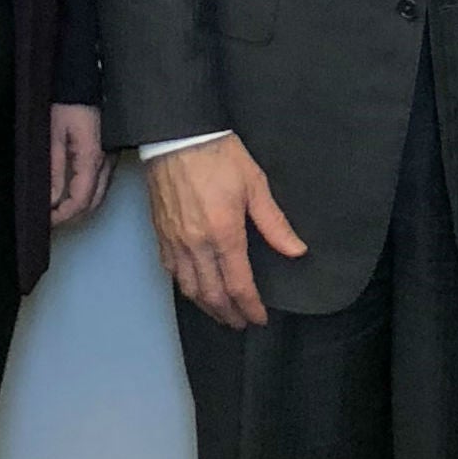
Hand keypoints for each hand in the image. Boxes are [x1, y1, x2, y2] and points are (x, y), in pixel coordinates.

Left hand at [49, 104, 111, 227]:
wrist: (84, 82)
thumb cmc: (68, 103)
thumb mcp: (53, 135)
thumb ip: (54, 169)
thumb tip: (51, 199)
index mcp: (91, 158)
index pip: (80, 200)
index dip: (63, 216)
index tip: (46, 220)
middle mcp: (106, 162)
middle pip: (93, 203)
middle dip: (71, 216)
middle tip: (49, 218)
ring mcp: (111, 159)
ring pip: (98, 194)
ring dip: (79, 206)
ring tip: (55, 207)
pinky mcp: (109, 154)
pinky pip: (101, 182)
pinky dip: (85, 193)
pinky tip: (69, 192)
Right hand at [144, 134, 306, 327]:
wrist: (175, 135)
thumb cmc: (217, 155)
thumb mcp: (255, 184)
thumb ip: (274, 223)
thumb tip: (297, 250)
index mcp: (224, 234)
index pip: (239, 285)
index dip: (251, 307)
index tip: (260, 318)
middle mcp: (197, 245)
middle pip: (213, 295)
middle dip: (229, 314)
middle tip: (241, 323)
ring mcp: (175, 242)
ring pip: (189, 289)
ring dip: (207, 306)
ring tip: (221, 314)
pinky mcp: (160, 234)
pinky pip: (172, 272)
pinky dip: (185, 288)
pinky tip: (194, 289)